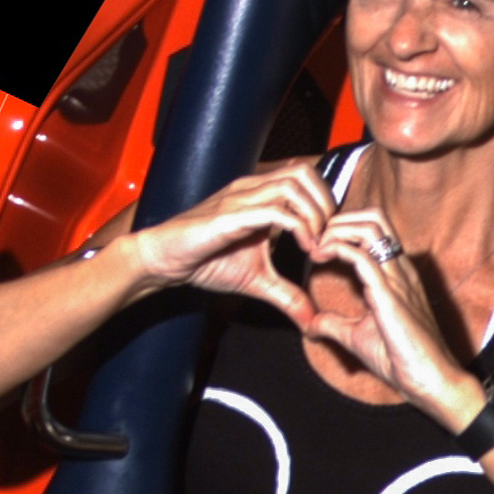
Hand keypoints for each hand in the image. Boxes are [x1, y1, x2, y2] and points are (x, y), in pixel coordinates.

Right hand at [129, 161, 333, 323]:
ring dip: (314, 214)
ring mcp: (241, 198)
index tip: (329, 239)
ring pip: (292, 185)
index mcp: (261, 195)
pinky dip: (298, 227)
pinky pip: (275, 211)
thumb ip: (287, 295)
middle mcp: (253, 189)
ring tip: (315, 244)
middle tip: (327, 237)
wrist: (165, 260)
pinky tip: (303, 249)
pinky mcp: (231, 215)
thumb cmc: (206, 262)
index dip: (325, 204)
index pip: (306, 178)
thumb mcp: (258, 281)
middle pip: (304, 172)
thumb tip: (310, 321)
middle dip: (325, 204)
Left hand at [300, 212, 475, 429]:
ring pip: (370, 228)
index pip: (374, 230)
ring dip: (336, 230)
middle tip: (315, 240)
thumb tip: (310, 325)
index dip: (343, 228)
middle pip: (374, 217)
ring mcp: (398, 279)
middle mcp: (400, 270)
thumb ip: (334, 325)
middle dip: (339, 219)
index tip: (318, 245)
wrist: (430, 381)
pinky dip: (336, 249)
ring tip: (316, 246)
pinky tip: (320, 258)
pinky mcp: (390, 295)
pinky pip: (362, 257)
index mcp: (397, 275)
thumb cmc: (403, 360)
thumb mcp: (358, 336)